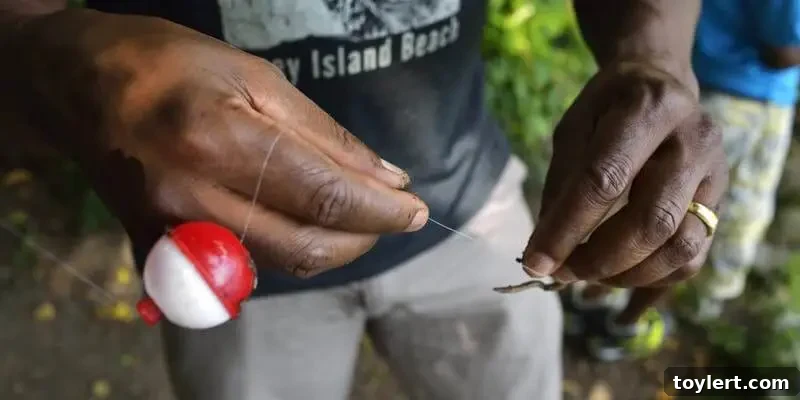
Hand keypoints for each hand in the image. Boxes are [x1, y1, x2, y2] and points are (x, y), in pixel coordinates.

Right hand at [10, 10, 428, 277]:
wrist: (77, 87)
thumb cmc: (168, 65)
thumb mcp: (254, 77)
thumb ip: (324, 136)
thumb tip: (387, 178)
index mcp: (221, 139)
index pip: (324, 195)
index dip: (380, 210)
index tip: (415, 209)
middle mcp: (193, 197)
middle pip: (304, 247)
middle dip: (362, 239)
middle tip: (390, 216)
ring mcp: (170, 233)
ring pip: (277, 267)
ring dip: (328, 249)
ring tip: (350, 217)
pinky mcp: (157, 251)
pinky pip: (239, 272)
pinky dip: (282, 255)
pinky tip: (298, 226)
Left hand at [521, 60, 727, 287]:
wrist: (662, 84)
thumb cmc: (608, 109)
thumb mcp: (574, 129)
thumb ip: (561, 185)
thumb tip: (546, 250)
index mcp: (648, 108)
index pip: (605, 180)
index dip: (567, 228)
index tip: (536, 262)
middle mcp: (694, 139)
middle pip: (651, 220)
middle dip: (600, 259)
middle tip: (563, 272)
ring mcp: (717, 173)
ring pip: (681, 247)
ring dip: (628, 275)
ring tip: (589, 274)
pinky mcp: (722, 201)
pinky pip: (693, 257)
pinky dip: (652, 277)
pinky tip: (619, 273)